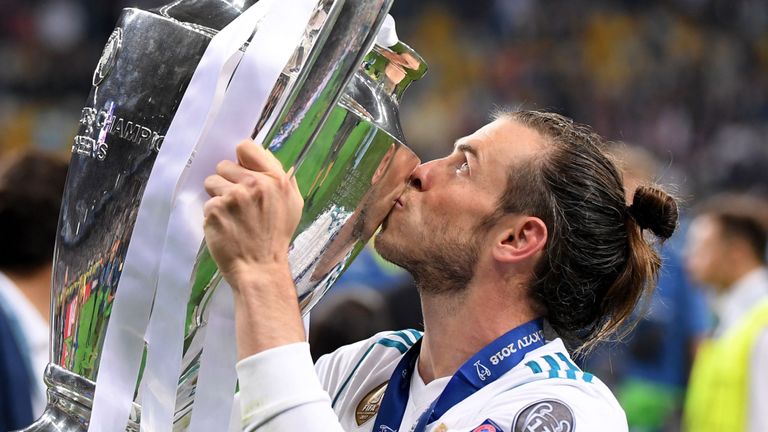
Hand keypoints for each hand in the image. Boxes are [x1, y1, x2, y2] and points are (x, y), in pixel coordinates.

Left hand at [203, 139, 303, 288]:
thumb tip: (264, 156)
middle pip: (224, 165)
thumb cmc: (276, 237)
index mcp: (276, 179)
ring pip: (212, 181)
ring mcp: (233, 196)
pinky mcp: (215, 210)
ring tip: (231, 215)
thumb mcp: (292, 204)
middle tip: (239, 203)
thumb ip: (281, 178)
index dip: (241, 159)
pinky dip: (213, 215)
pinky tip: (226, 227)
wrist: (260, 268)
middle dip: (228, 181)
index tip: (241, 171)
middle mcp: (255, 184)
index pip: (246, 147)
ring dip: (218, 196)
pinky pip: (207, 202)